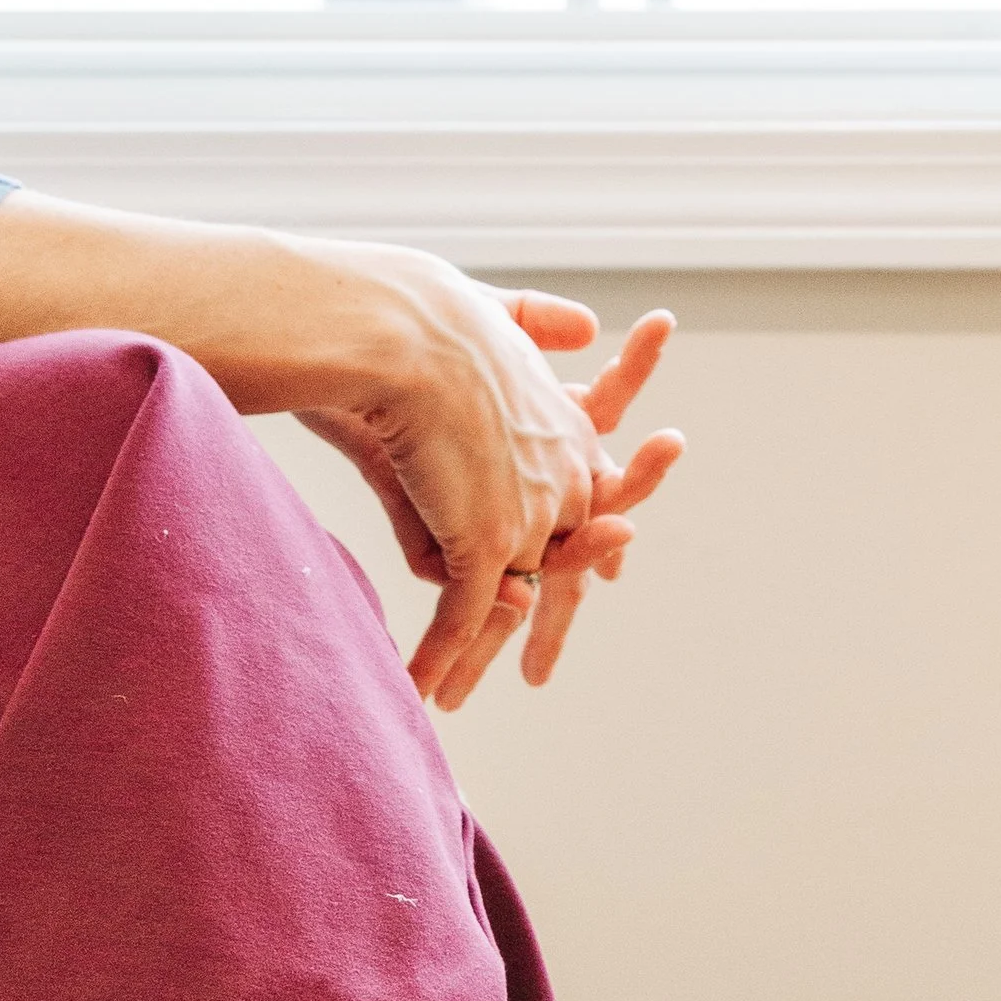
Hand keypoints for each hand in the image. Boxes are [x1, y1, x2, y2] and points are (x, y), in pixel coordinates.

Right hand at [298, 274, 683, 709]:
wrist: (391, 322)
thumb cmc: (421, 306)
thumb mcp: (496, 309)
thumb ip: (542, 326)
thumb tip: (594, 328)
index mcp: (562, 423)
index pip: (590, 494)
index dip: (592, 539)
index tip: (608, 573)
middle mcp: (561, 476)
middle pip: (560, 561)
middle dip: (547, 617)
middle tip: (539, 670)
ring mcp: (528, 515)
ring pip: (508, 600)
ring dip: (476, 654)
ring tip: (459, 694)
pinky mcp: (486, 543)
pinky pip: (464, 617)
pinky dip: (441, 657)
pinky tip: (424, 690)